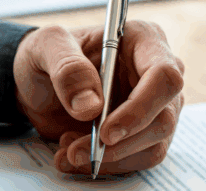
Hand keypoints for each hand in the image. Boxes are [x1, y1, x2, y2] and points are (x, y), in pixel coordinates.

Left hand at [12, 21, 185, 174]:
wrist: (41, 81)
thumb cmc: (50, 54)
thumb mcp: (45, 47)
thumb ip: (67, 68)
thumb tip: (91, 106)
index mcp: (143, 40)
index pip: (164, 77)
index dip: (140, 108)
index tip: (105, 131)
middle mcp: (157, 72)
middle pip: (164, 117)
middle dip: (121, 143)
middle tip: (77, 150)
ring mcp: (156, 104)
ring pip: (154, 143)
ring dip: (111, 157)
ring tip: (69, 149)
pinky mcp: (146, 130)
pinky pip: (140, 156)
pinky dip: (108, 163)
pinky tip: (76, 152)